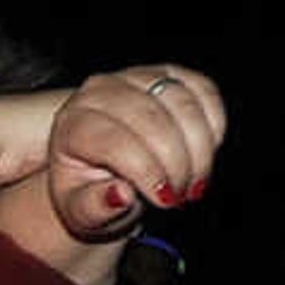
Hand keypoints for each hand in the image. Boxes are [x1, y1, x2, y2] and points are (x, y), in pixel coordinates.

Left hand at [0, 67, 224, 237]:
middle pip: (151, 120)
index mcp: (71, 124)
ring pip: (181, 103)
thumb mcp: (82, 212)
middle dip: (176, 164)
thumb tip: (120, 195)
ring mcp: (135, 76)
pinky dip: (213, 125)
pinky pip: (204, 91)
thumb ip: (95, 207)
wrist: (99, 167)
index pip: (114, 141)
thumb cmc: (88, 194)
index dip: (147, 171)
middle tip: (181, 196)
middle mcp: (99, 90)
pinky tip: (205, 153)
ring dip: (198, 149)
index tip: (165, 200)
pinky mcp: (168, 72)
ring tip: (194, 183)